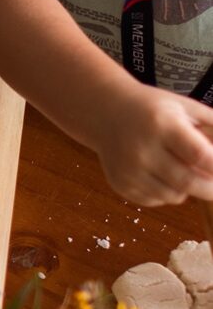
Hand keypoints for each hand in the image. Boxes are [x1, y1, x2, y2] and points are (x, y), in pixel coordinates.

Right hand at [91, 84, 212, 205]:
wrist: (105, 112)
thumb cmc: (152, 109)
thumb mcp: (187, 108)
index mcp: (162, 124)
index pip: (200, 155)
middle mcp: (141, 148)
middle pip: (189, 183)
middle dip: (211, 187)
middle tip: (212, 180)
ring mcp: (128, 169)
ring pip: (174, 196)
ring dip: (188, 189)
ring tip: (182, 170)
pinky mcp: (120, 184)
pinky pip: (156, 200)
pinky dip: (166, 192)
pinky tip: (160, 173)